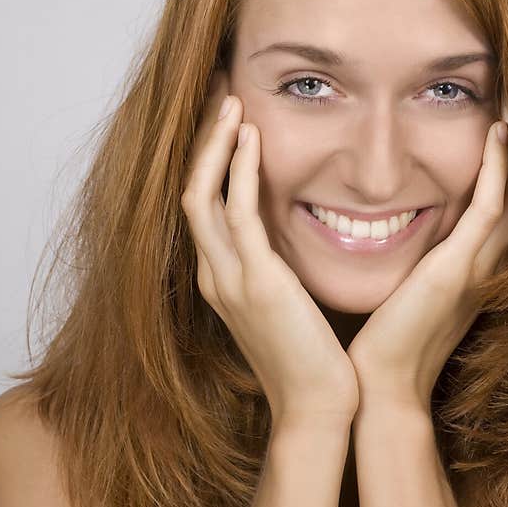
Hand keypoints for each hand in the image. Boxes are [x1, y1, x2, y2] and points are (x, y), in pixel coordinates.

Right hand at [181, 72, 358, 426]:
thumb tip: (292, 242)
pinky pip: (237, 213)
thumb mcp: (287, 308)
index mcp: (223, 282)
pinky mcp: (257, 282)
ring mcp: (230, 279)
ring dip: (215, 145)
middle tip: (221, 97)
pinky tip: (251, 138)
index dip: (210, 164)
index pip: (204, 210)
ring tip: (231, 102)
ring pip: (202, 195)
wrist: (317, 409)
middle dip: (203, 143)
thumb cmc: (311, 362)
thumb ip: (278, 272)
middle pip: (191, 193)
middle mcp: (216, 276)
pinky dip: (239, 171)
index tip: (229, 126)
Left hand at [347, 114, 507, 414]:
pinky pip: (491, 208)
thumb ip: (419, 266)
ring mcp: (477, 268)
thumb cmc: (388, 345)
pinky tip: (497, 133)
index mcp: (476, 274)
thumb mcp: (411, 296)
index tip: (506, 132)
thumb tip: (396, 233)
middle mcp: (487, 268)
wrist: (381, 388)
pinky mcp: (457, 269)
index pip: (506, 213)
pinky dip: (498, 169)